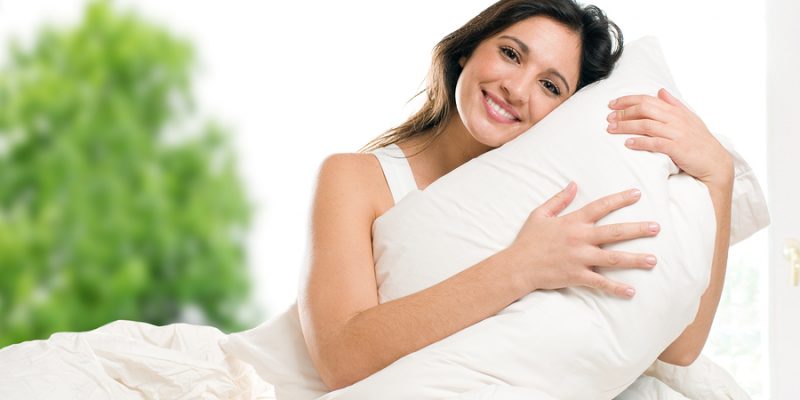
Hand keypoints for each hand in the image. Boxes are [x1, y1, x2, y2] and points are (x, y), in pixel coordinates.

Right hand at [505, 182, 659, 298]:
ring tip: (653, 259)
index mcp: (572, 222)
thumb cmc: (528, 240)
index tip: (637, 194)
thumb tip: (573, 184)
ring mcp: (579, 258)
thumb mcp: (540, 214)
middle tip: (657, 228)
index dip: (620, 199)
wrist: (517, 266)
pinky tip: (631, 291)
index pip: (600, 206)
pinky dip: (616, 288)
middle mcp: (579, 238)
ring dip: (634, 259)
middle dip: (637, 229)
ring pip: (613, 258)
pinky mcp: (577, 276)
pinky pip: (600, 283)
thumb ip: (558, 199)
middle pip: (615, 232)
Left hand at [606, 89, 733, 188]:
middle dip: (623, 112)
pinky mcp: (677, 148)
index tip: (612, 103)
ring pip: (646, 125)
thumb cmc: (701, 142)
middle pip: (644, 109)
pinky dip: (640, 142)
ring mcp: (677, 133)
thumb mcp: (689, 119)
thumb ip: (674, 104)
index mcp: (676, 111)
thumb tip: (660, 91)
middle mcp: (676, 119)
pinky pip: (655, 143)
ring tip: (611, 129)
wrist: (716, 162)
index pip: (648, 99)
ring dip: (626, 126)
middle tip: (608, 117)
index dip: (628, 100)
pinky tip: (627, 144)